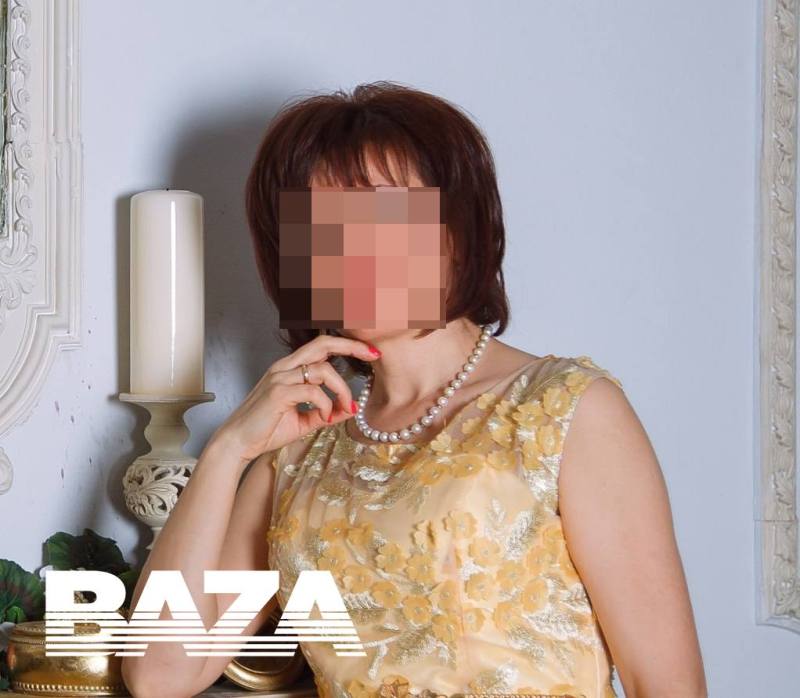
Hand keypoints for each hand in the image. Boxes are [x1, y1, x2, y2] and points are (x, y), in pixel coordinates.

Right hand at [211, 334, 379, 464]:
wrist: (237, 444)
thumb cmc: (266, 430)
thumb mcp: (304, 421)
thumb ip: (326, 412)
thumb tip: (351, 409)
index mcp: (289, 369)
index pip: (321, 346)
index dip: (347, 345)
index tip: (370, 352)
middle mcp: (284, 367)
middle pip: (323, 343)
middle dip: (352, 346)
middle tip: (374, 355)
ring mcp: (280, 378)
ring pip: (323, 370)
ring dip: (341, 390)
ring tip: (343, 408)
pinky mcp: (278, 393)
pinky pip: (313, 391)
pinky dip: (325, 405)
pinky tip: (323, 418)